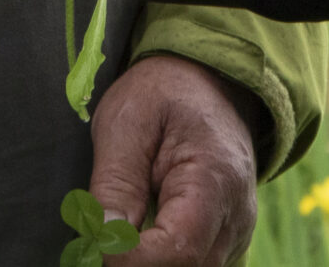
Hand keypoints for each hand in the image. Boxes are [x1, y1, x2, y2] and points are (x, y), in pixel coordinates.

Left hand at [89, 55, 264, 266]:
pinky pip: (192, 264)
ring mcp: (234, 234)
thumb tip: (101, 239)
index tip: (93, 245)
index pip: (179, 248)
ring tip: (111, 236)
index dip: (130, 258)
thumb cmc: (164, 94)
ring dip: (145, 262)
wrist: (208, 81)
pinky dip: (158, 259)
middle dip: (133, 264)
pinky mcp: (223, 241)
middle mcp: (236, 217)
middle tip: (92, 244)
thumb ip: (115, 183)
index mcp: (216, 180)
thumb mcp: (127, 121)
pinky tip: (133, 241)